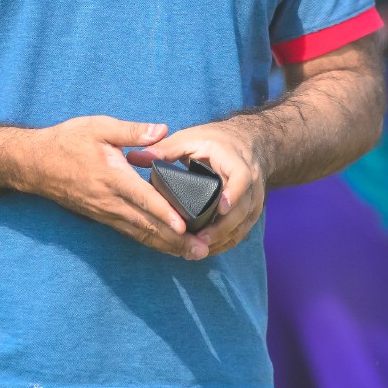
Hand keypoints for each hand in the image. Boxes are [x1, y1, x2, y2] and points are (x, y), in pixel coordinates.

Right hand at [20, 116, 208, 259]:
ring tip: (193, 254)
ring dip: (167, 245)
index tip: (184, 225)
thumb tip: (162, 130)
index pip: (142, 198)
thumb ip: (132, 131)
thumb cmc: (67, 141)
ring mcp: (105, 212)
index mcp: (112, 176)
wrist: (35, 164)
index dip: (164, 212)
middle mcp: (110, 200)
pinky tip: (168, 246)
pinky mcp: (103, 217)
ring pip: (140, 234)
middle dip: (175, 239)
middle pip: (147, 224)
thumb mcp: (98, 127)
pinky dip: (151, 241)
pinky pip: (131, 233)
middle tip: (202, 249)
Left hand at [126, 121, 265, 256]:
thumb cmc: (215, 140)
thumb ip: (165, 149)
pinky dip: (225, 242)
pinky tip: (206, 249)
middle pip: (242, 210)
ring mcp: (253, 200)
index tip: (221, 208)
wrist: (246, 143)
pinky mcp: (249, 213)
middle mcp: (251, 184)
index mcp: (236, 162)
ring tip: (198, 249)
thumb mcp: (191, 139)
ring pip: (242, 225)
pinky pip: (240, 232)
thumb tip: (134, 158)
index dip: (234, 194)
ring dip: (222, 239)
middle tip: (200, 239)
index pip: (242, 180)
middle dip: (222, 227)